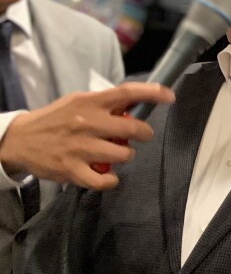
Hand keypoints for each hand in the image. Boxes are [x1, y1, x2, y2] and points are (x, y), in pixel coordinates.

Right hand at [0, 83, 174, 189]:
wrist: (19, 140)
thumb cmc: (55, 120)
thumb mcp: (78, 102)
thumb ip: (105, 103)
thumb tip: (138, 102)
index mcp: (89, 102)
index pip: (127, 92)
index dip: (152, 93)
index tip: (169, 96)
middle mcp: (87, 122)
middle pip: (133, 129)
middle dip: (144, 135)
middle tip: (140, 137)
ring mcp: (79, 147)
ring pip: (123, 155)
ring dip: (126, 156)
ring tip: (116, 155)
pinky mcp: (71, 169)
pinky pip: (103, 180)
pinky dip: (110, 181)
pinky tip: (107, 176)